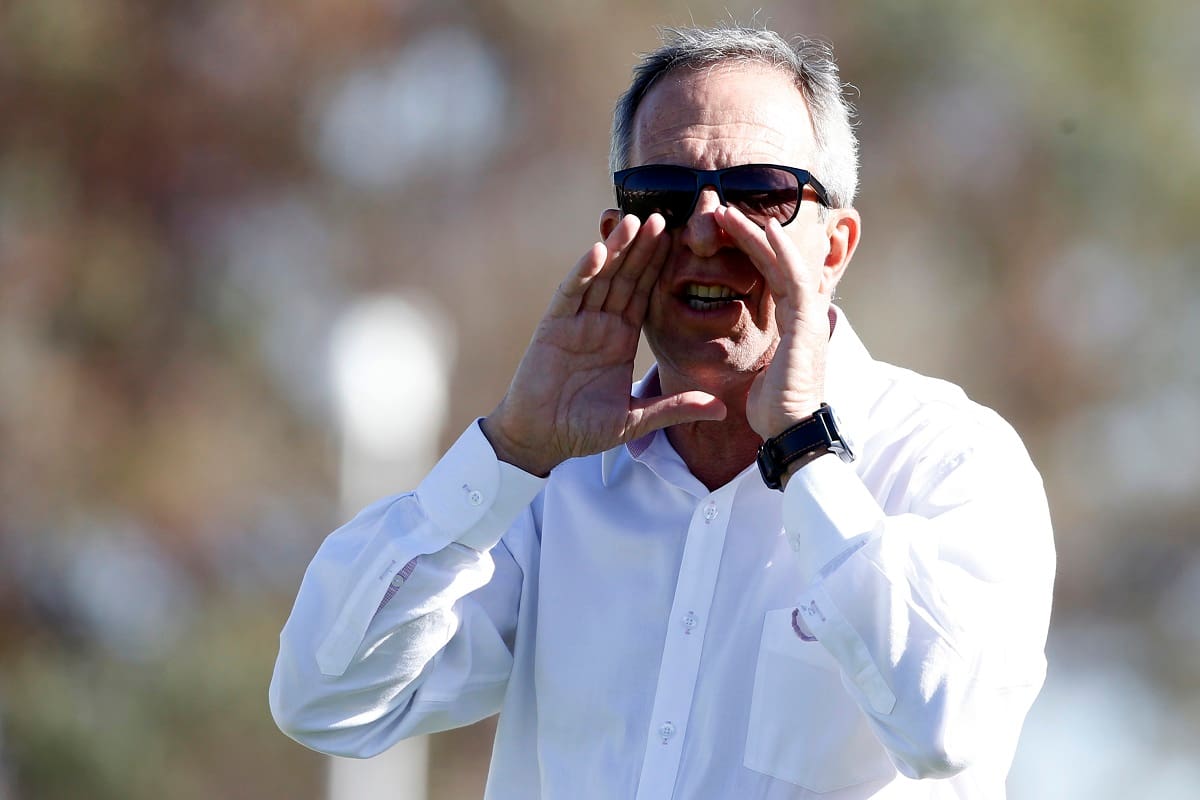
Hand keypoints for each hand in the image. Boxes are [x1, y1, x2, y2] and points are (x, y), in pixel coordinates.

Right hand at [482, 213, 726, 475]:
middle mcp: (600, 323)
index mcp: (621, 338)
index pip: (645, 295)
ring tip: (635, 221)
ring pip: (600, 277)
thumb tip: (721, 410)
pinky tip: (599, 251)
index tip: (683, 244)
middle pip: (625, 277)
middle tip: (665, 217)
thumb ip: (674, 408)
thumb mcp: (636, 420)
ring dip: (616, 250)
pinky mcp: (553, 327)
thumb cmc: (582, 429)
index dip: (661, 269)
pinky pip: (571, 294)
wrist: (540, 439)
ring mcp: (576, 322)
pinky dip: (583, 272)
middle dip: (643, 249)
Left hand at [714, 205, 832, 439]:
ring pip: (784, 261)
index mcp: (793, 322)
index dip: (750, 250)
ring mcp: (810, 315)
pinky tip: (764, 229)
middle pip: (777, 261)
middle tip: (721, 210)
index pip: (772, 275)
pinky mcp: (808, 322)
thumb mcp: (758, 369)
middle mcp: (805, 313)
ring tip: (728, 212)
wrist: (790, 429)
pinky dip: (781, 252)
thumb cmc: (772, 407)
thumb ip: (756, 350)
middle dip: (750, 234)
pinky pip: (794, 277)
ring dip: (756, 235)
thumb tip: (742, 348)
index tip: (725, 231)